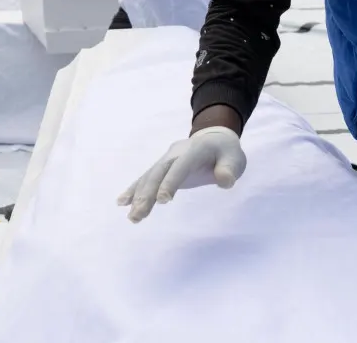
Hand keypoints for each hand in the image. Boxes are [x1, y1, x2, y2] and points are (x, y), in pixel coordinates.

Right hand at [117, 126, 245, 222]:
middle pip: (159, 173)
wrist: (213, 139)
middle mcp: (175, 154)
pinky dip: (133, 189)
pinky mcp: (162, 168)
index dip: (171, 182)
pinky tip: (121, 202)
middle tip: (139, 215)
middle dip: (148, 194)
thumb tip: (226, 181)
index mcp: (194, 151)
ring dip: (139, 197)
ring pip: (149, 177)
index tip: (163, 200)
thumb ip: (229, 169)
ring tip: (133, 218)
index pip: (181, 167)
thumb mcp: (234, 159)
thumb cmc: (226, 153)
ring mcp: (166, 160)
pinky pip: (145, 178)